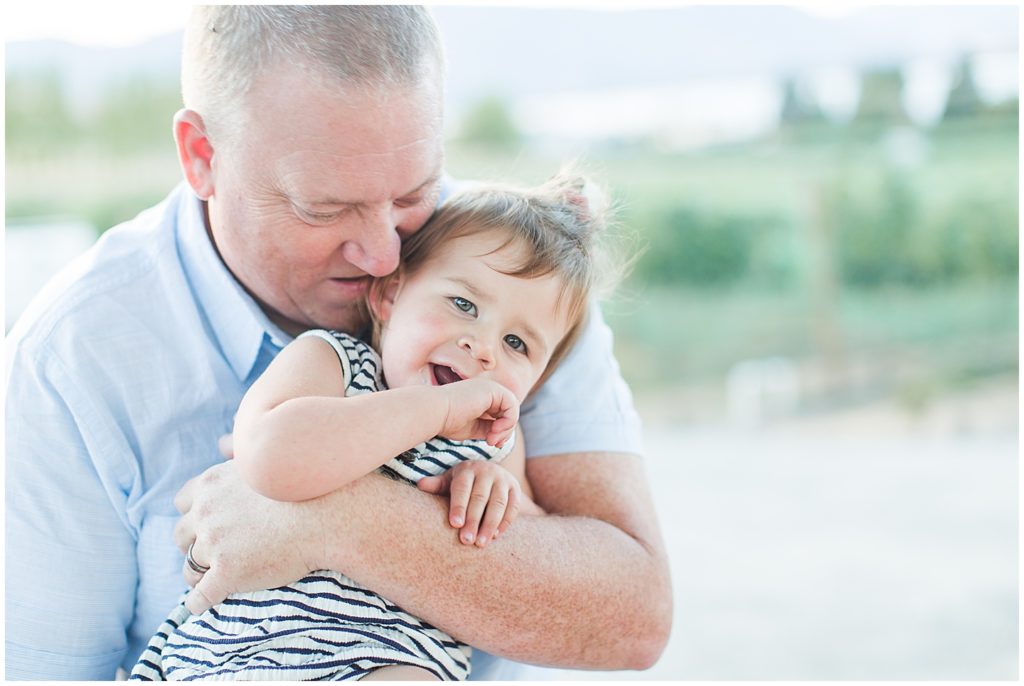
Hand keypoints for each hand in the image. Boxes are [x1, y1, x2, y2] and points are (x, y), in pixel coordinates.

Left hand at [172, 461, 323, 613]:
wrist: (330, 515)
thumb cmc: (307, 485)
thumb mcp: (265, 459)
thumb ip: (238, 451)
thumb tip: (221, 443)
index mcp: (212, 483)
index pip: (182, 502)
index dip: (195, 515)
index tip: (208, 524)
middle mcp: (206, 512)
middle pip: (181, 534)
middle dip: (194, 543)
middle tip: (212, 552)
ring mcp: (215, 544)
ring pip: (189, 566)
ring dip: (198, 573)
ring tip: (212, 579)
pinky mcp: (227, 573)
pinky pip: (199, 597)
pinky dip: (198, 603)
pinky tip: (204, 604)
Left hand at [417, 460, 521, 546]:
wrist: (490, 473)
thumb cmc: (464, 483)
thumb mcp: (449, 481)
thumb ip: (437, 485)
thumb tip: (420, 485)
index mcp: (468, 469)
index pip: (463, 488)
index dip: (459, 506)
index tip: (455, 525)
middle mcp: (487, 471)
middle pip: (480, 498)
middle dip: (474, 521)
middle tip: (467, 541)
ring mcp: (503, 479)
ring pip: (498, 503)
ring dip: (490, 525)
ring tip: (481, 543)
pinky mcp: (516, 488)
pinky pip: (513, 507)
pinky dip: (505, 522)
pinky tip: (495, 536)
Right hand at [438, 377, 517, 446]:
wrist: (434, 413)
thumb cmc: (447, 422)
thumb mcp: (473, 428)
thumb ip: (488, 428)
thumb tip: (502, 435)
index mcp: (480, 397)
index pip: (500, 413)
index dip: (502, 430)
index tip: (492, 443)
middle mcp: (486, 390)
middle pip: (508, 411)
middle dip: (505, 430)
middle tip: (494, 444)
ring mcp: (490, 388)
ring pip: (512, 408)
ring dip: (506, 428)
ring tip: (493, 439)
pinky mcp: (493, 389)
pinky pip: (512, 405)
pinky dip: (508, 421)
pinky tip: (495, 431)